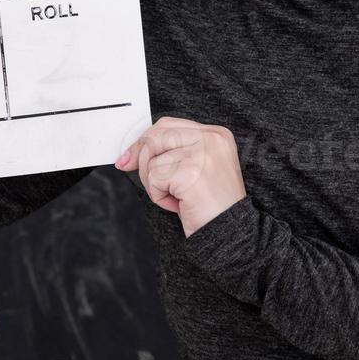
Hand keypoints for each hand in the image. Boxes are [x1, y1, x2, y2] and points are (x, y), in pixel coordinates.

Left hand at [114, 116, 246, 237]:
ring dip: (155, 184)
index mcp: (216, 135)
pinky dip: (159, 196)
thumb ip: (170, 154)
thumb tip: (130, 155)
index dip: (145, 141)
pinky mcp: (190, 171)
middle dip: (142, 160)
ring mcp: (202, 153)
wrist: (230, 234)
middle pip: (156, 137)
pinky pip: (154, 178)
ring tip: (178, 197)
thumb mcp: (193, 171)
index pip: (168, 125)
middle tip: (146, 180)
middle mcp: (212, 139)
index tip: (128, 158)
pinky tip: (179, 204)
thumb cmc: (211, 206)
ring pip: (151, 160)